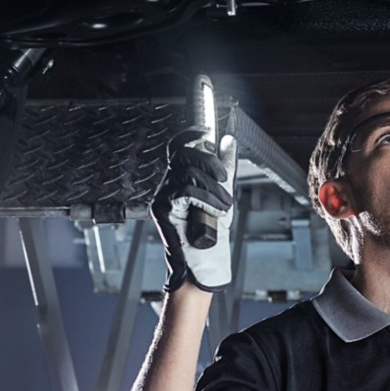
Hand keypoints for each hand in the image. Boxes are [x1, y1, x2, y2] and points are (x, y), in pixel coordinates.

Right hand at [151, 129, 237, 292]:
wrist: (205, 260)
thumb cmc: (211, 231)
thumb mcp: (222, 192)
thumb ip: (224, 166)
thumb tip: (228, 140)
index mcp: (180, 177)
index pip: (178, 146)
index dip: (189, 134)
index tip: (206, 130)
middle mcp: (168, 184)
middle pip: (184, 153)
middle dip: (209, 162)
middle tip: (225, 179)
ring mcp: (162, 195)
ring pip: (188, 172)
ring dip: (213, 189)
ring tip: (224, 206)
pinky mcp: (162, 208)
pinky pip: (185, 191)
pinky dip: (206, 199)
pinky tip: (214, 211)